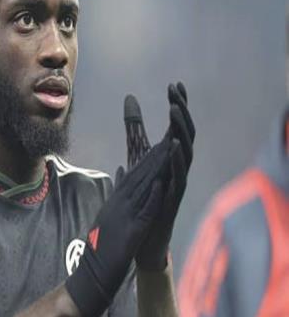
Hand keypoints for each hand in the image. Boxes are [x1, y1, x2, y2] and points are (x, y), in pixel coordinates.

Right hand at [65, 134, 172, 316]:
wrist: (93, 268)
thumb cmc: (102, 243)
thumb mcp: (108, 211)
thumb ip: (116, 191)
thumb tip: (121, 170)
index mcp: (116, 199)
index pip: (134, 174)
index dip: (147, 158)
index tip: (159, 143)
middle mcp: (120, 202)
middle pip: (140, 176)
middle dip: (154, 157)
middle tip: (167, 138)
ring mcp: (125, 215)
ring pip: (143, 188)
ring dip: (156, 170)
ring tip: (167, 153)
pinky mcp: (132, 229)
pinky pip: (144, 211)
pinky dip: (153, 197)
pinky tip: (161, 184)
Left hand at [125, 82, 194, 270]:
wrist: (142, 232)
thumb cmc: (145, 193)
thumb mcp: (137, 155)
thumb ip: (135, 130)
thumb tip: (130, 103)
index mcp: (170, 155)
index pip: (176, 125)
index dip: (178, 105)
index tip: (174, 84)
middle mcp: (177, 165)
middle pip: (185, 133)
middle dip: (181, 111)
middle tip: (174, 91)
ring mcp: (176, 181)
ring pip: (186, 152)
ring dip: (181, 130)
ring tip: (174, 110)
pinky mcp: (172, 197)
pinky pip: (179, 176)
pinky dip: (178, 160)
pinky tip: (174, 145)